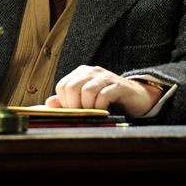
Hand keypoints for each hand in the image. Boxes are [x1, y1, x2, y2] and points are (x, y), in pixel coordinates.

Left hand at [44, 65, 162, 118]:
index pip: (62, 86)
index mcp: (82, 73)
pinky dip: (101, 107)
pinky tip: (104, 111)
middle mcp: (92, 72)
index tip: (75, 112)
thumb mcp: (86, 100)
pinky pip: (103, 95)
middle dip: (75, 106)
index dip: (65, 103)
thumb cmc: (109, 100)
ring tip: (94, 113)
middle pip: (71, 87)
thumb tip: (48, 103)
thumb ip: (67, 101)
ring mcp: (106, 77)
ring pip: (86, 91)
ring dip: (88, 107)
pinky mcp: (118, 86)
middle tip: (84, 114)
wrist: (137, 98)